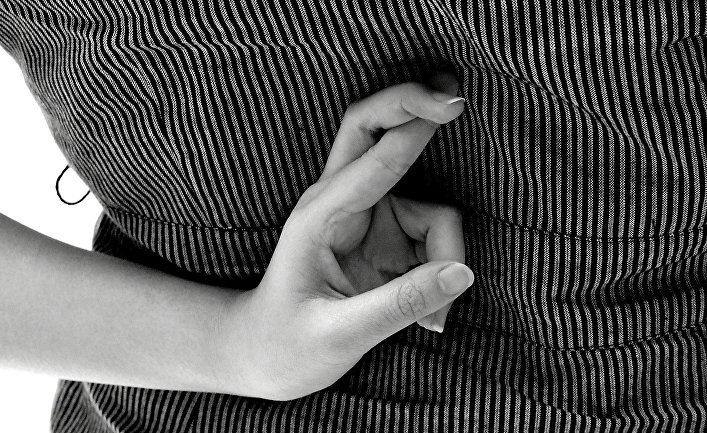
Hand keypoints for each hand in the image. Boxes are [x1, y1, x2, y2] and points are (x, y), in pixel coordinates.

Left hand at [211, 74, 473, 400]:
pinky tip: (427, 319)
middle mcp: (342, 205)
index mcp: (319, 217)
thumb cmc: (285, 347)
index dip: (412, 123)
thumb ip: (399, 304)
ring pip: (431, 209)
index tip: (449, 104)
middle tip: (456, 99)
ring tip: (432, 320)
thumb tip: (462, 273)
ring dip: (447, 254)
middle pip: (375, 129)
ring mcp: (368, 219)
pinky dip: (442, 274)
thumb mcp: (338, 335)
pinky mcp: (386, 240)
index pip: (370, 156)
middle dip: (416, 108)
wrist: (264, 359)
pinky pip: (434, 239)